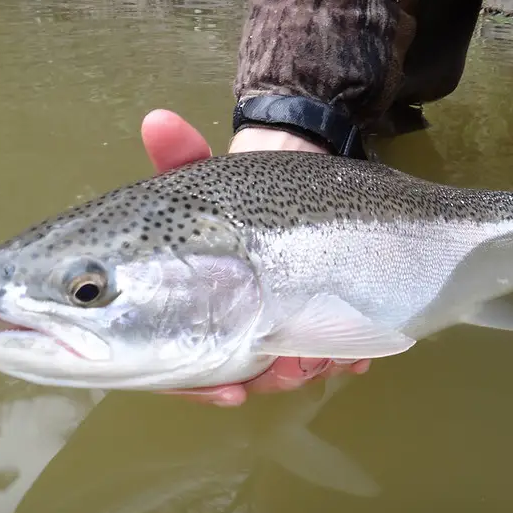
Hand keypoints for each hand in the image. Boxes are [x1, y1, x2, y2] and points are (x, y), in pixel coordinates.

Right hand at [140, 110, 370, 405]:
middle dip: (265, 378)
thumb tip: (157, 121)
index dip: (195, 386)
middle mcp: (220, 327)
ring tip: (329, 352)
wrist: (302, 175)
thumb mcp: (210, 173)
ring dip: (303, 369)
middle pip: (235, 380)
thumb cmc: (249, 186)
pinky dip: (335, 359)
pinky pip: (315, 361)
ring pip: (277, 375)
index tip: (230, 391)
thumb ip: (179, 158)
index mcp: (184, 305)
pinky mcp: (306, 325)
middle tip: (291, 367)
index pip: (173, 364)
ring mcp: (264, 330)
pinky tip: (355, 357)